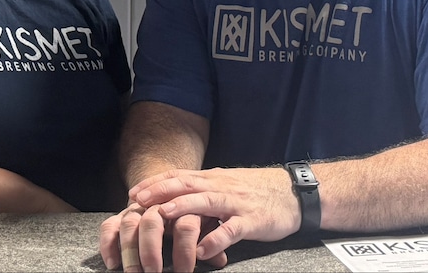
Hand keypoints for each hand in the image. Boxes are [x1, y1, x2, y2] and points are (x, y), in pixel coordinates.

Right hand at [99, 201, 223, 272]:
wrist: (176, 186)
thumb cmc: (197, 211)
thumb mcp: (210, 223)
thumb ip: (216, 240)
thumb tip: (219, 259)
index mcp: (186, 205)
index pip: (186, 224)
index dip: (185, 250)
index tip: (184, 272)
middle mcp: (160, 204)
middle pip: (152, 220)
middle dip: (151, 249)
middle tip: (152, 272)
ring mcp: (139, 208)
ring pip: (130, 222)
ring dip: (130, 249)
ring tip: (134, 272)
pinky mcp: (123, 215)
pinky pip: (110, 225)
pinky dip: (108, 242)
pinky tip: (112, 262)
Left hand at [128, 166, 300, 263]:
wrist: (293, 193)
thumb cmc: (256, 192)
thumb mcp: (226, 186)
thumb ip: (203, 192)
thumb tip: (174, 201)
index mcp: (214, 179)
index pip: (180, 176)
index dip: (156, 182)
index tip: (134, 192)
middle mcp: (222, 187)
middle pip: (187, 185)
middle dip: (161, 191)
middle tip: (138, 202)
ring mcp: (237, 203)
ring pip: (206, 202)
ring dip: (182, 208)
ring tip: (163, 215)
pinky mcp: (252, 221)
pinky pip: (232, 230)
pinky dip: (216, 239)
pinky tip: (202, 250)